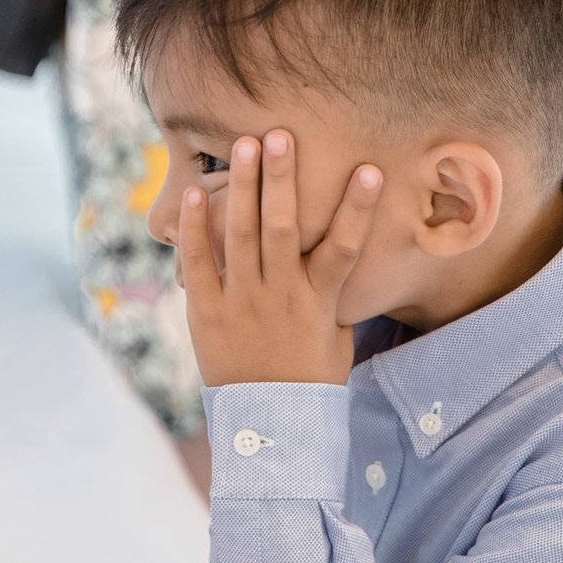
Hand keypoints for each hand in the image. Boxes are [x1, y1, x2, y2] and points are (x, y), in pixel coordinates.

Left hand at [176, 130, 382, 386]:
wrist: (269, 429)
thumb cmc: (310, 382)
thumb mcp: (336, 340)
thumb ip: (333, 298)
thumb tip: (341, 262)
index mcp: (319, 301)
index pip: (345, 247)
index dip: (358, 207)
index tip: (370, 170)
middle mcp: (281, 296)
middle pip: (283, 226)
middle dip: (282, 177)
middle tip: (280, 134)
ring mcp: (242, 303)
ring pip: (241, 235)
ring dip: (241, 187)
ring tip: (243, 145)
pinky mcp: (206, 314)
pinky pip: (199, 264)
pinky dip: (194, 229)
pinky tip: (192, 194)